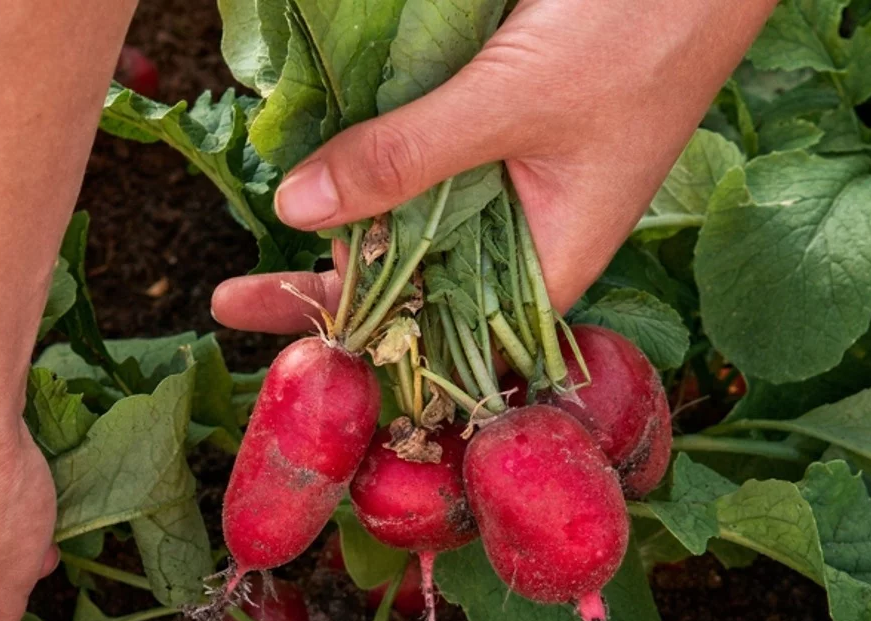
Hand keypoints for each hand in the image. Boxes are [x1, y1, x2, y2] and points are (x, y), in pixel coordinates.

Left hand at [211, 0, 773, 331]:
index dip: (351, 339)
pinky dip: (378, 160)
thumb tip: (296, 213)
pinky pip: (429, 157)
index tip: (263, 333)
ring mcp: (518, 176)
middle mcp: (532, 231)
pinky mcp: (506, 120)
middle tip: (230, 294)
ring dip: (349, 223)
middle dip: (333, 289)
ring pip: (417, 219)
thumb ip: (403, 159)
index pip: (437, 330)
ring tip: (262, 243)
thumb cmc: (640, 29)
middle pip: (416, 282)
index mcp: (554, 260)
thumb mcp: (509, 102)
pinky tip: (321, 166)